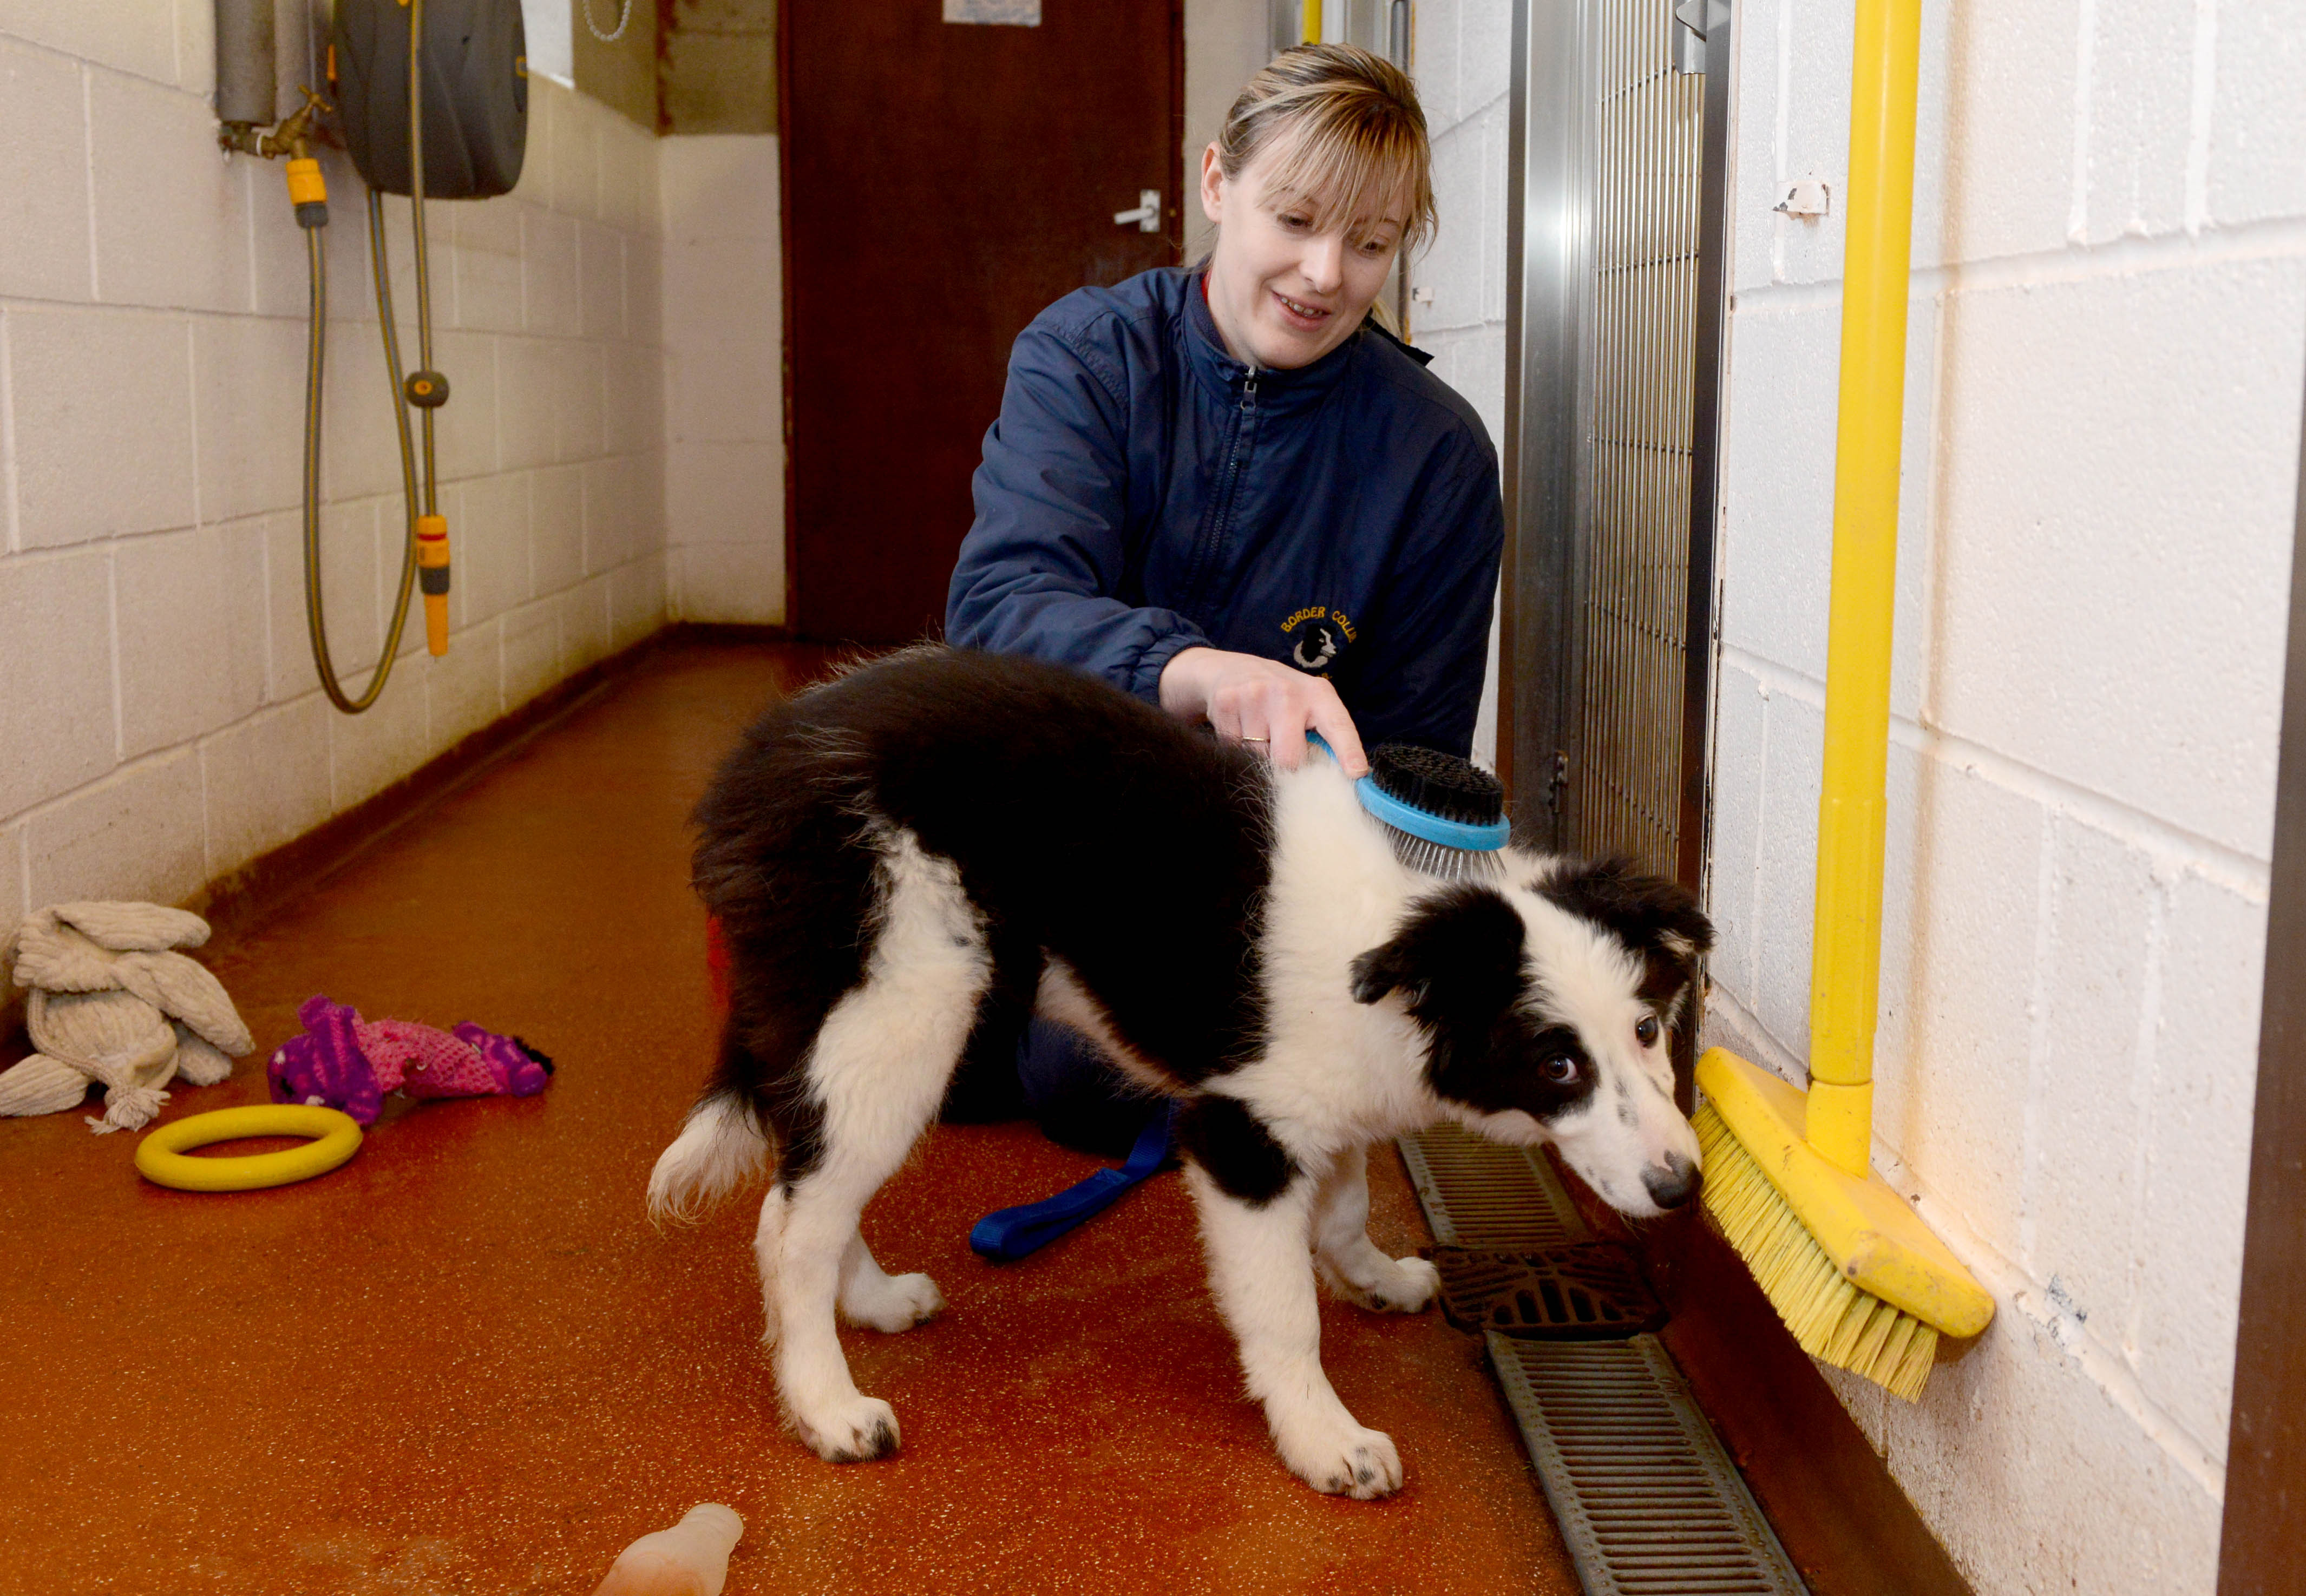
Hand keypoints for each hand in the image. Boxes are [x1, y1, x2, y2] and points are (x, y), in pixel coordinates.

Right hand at [1158, 647, 1369, 775]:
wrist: (1232, 670)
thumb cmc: (1281, 697)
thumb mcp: (1309, 705)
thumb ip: (1325, 736)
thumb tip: (1346, 778)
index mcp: (1318, 694)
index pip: (1338, 726)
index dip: (1349, 751)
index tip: (1356, 774)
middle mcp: (1288, 692)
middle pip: (1289, 759)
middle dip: (1286, 767)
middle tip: (1283, 753)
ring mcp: (1254, 696)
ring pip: (1258, 757)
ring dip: (1258, 754)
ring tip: (1258, 731)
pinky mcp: (1226, 703)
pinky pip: (1232, 748)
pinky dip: (1236, 745)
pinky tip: (1241, 726)